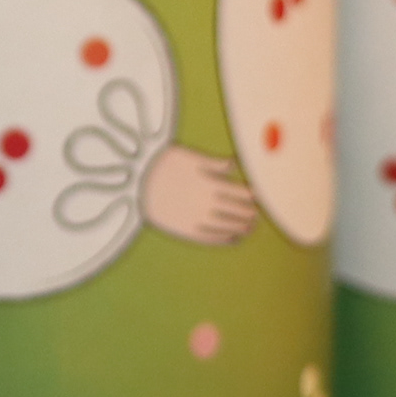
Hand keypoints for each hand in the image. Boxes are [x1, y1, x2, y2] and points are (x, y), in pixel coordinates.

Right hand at [140, 146, 258, 246]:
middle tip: (258, 212)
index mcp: (211, 184)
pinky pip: (213, 239)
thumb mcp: (188, 157)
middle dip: (251, 211)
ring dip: (243, 227)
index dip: (255, 196)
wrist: (134, 184)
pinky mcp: (187, 231)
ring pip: (229, 226)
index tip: (261, 196)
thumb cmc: (160, 164)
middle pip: (239, 211)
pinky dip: (227, 239)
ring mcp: (198, 220)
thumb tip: (234, 165)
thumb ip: (214, 163)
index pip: (243, 193)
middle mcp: (208, 204)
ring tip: (251, 227)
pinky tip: (234, 238)